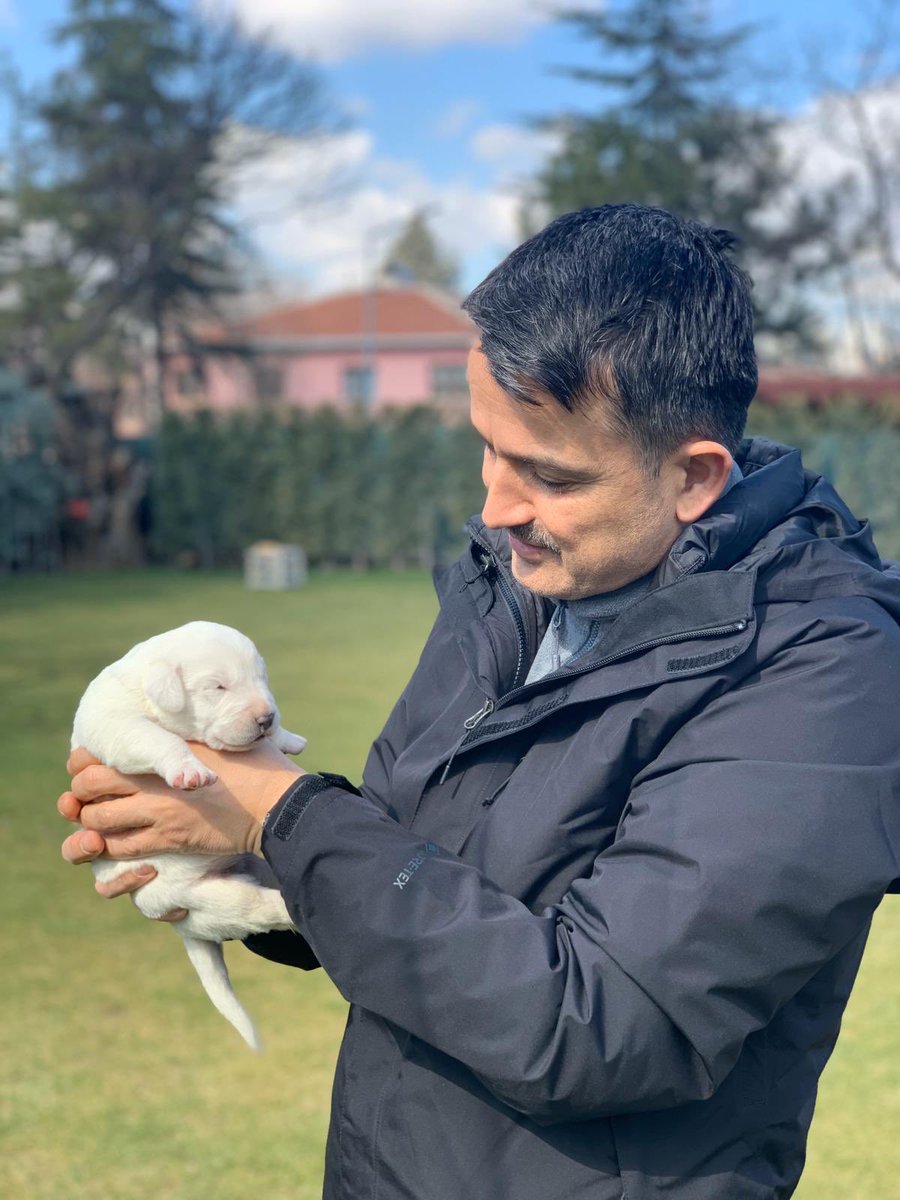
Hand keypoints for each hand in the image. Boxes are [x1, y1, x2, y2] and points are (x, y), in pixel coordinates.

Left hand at [59, 740, 304, 872]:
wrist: (277, 806)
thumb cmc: (258, 766)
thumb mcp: (222, 739)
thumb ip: (192, 739)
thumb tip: (183, 725)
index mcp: (164, 752)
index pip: (101, 756)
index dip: (83, 764)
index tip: (86, 766)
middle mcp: (154, 783)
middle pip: (90, 787)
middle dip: (81, 794)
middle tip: (88, 797)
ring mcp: (159, 815)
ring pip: (99, 822)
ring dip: (93, 823)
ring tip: (102, 821)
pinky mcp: (170, 841)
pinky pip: (122, 849)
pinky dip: (113, 847)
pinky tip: (120, 842)